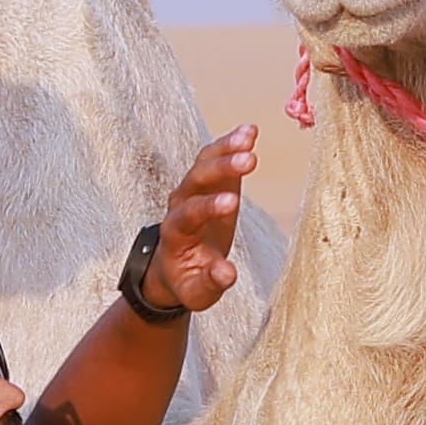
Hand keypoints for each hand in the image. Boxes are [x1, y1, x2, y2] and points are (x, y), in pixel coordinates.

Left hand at [145, 130, 252, 319]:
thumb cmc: (188, 280)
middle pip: (196, 179)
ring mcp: (193, 190)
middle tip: (249, 161)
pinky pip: (215, 158)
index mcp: (175, 233)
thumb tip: (228, 273)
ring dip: (226, 148)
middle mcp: (179, 204)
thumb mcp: (198, 293)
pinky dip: (230, 143)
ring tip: (250, 136)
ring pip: (204, 162)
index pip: (188, 214)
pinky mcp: (209, 182)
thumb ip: (211, 283)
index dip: (208, 207)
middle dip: (221, 169)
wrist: (176, 266)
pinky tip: (250, 131)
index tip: (232, 203)